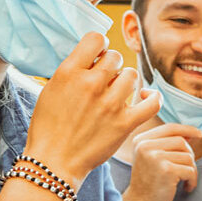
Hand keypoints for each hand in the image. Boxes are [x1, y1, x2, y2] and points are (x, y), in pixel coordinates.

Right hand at [25, 32, 160, 186]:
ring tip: (115, 94)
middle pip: (115, 57)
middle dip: (111, 67)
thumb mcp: (50, 90)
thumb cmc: (48, 127)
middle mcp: (91, 84)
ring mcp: (110, 104)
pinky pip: (152, 102)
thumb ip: (74, 71)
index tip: (98, 56)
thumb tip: (95, 56)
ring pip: (131, 75)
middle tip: (103, 82)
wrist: (53, 162)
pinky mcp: (125, 122)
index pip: (96, 38)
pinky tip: (144, 98)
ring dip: (125, 83)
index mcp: (69, 73)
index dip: (99, 45)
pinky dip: (152, 98)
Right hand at [122, 124, 201, 200]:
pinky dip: (192, 180)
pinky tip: (185, 187)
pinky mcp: (167, 170)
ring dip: (190, 170)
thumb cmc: (148, 181)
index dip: (187, 129)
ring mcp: (156, 158)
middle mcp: (146, 146)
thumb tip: (193, 133)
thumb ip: (166, 142)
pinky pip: (190, 170)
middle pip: (181, 141)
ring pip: (188, 157)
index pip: (170, 127)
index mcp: (141, 140)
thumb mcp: (150, 156)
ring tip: (183, 180)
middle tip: (185, 169)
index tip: (199, 134)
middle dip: (189, 155)